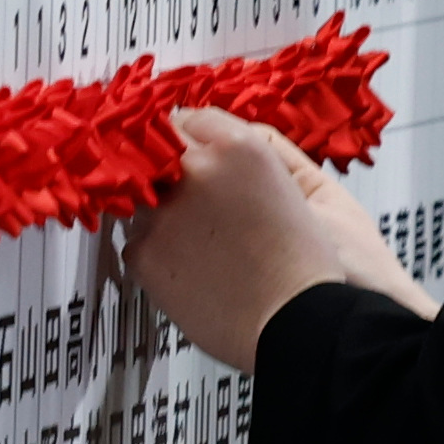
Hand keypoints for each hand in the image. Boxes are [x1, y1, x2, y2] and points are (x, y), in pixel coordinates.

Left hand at [124, 108, 427, 369]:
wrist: (298, 324)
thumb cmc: (304, 266)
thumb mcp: (287, 187)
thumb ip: (237, 162)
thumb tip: (199, 153)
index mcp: (238, 147)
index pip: (188, 119)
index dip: (187, 140)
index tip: (184, 152)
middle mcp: (196, 170)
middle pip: (157, 153)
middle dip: (168, 173)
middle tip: (191, 204)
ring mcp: (163, 210)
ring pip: (144, 200)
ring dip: (163, 215)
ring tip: (204, 248)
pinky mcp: (144, 250)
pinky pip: (139, 242)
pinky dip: (159, 255)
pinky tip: (193, 271)